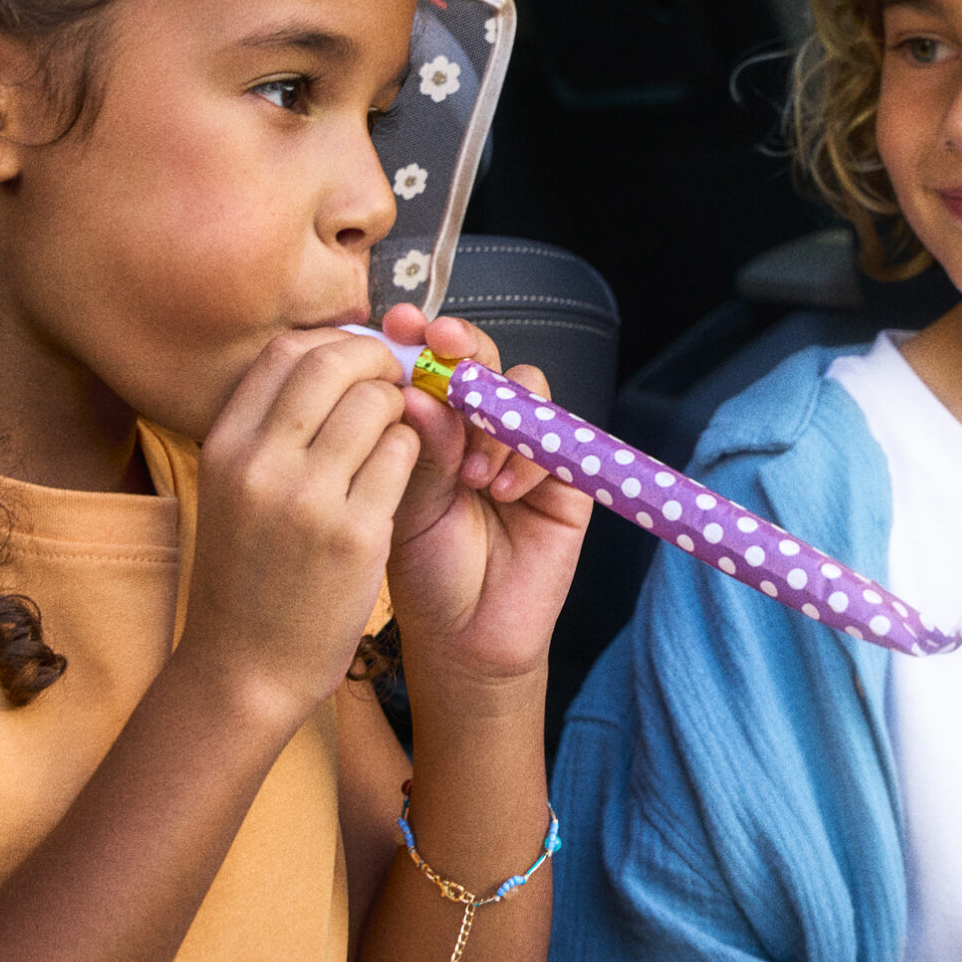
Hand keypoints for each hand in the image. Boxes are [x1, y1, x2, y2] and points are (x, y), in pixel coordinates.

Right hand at [182, 329, 420, 723]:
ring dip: (402, 408)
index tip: (358, 362)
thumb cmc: (248, 576)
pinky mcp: (356, 535)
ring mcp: (308, 499)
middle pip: (335, 363)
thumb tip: (327, 360)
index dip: (334, 343)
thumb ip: (270, 429)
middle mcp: (260, 464)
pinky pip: (404, 455)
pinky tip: (403, 473)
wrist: (244, 670)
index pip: (286, 351)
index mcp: (225, 445)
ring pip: (379, 403)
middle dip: (378, 363)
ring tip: (399, 434)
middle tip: (395, 384)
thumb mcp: (233, 491)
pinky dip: (413, 451)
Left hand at [377, 303, 590, 690]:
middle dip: (462, 346)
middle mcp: (478, 426)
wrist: (464, 637)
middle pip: (482, 358)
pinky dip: (528, 455)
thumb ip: (417, 448)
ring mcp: (524, 446)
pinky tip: (501, 492)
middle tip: (442, 346)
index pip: (429, 362)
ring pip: (524, 386)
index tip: (395, 324)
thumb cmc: (423, 571)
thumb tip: (413, 390)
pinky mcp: (566, 474)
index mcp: (429, 424)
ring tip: (469, 472)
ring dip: (495, 415)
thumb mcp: (405, 505)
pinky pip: (558, 436)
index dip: (417, 337)